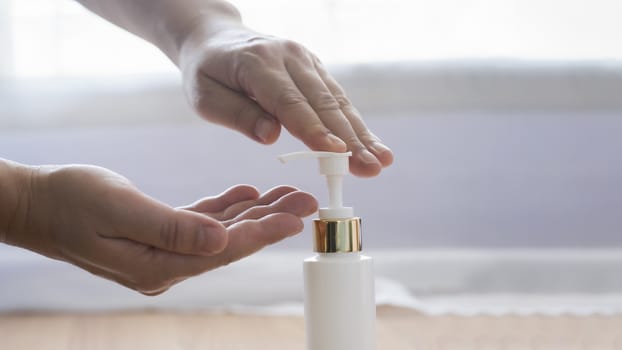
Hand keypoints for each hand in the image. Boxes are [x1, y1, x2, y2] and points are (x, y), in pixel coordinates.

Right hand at [7, 165, 316, 294]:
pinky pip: (201, 222)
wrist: (35, 203)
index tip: (297, 218)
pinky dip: (225, 208)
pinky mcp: (159, 235)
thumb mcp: (119, 210)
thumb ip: (171, 228)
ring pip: (221, 232)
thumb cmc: (69, 202)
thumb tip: (221, 242)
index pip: (222, 251)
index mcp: (157, 265)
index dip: (262, 234)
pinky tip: (246, 196)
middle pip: (230, 244)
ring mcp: (163, 251)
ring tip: (287, 195)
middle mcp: (165, 264)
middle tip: (306, 201)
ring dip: (254, 213)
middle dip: (270, 222)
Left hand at [178, 22, 393, 176]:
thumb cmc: (207, 72)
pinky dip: (354, 123)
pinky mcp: (314, 68)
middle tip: (371, 167)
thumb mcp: (205, 97)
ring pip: (337, 100)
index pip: (289, 102)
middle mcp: (288, 57)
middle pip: (323, 102)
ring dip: (361, 133)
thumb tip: (271, 136)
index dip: (314, 129)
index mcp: (257, 63)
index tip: (337, 153)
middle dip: (350, 139)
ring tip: (382, 161)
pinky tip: (371, 144)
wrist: (216, 37)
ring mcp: (305, 60)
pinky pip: (336, 97)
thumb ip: (238, 115)